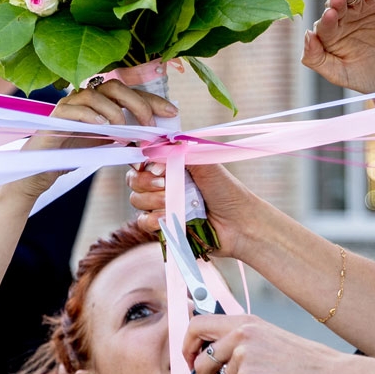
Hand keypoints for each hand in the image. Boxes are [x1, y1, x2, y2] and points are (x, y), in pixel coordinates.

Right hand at [11, 80, 178, 199]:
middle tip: (149, 124)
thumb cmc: (75, 153)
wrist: (42, 170)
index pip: (130, 92)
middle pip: (114, 86)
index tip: (172, 112)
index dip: (152, 99)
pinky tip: (101, 126)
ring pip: (93, 94)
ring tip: (123, 130)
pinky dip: (90, 115)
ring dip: (113, 110)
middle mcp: (84, 97)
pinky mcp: (53, 117)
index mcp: (100, 101)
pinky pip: (72, 109)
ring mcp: (68, 105)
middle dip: (137, 103)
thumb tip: (155, 135)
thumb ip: (128, 134)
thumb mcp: (108, 143)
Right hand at [127, 158, 258, 257]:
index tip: (145, 164)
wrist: (239, 225)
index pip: (143, 158)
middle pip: (134, 179)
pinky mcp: (163, 226)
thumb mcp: (206, 164)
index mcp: (172, 164)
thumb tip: (155, 147)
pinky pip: (143, 222)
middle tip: (165, 183)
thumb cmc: (227, 191)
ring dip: (154, 200)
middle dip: (147, 181)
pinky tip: (168, 217)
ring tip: (175, 202)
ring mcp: (161, 205)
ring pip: (136, 199)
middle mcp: (164, 183)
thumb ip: (180, 152)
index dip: (140, 160)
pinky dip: (153, 219)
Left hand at [183, 313, 350, 373]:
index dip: (187, 345)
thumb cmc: (302, 363)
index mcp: (245, 321)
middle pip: (200, 359)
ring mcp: (245, 355)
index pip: (197, 323)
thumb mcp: (268, 338)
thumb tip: (209, 355)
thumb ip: (240, 341)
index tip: (192, 361)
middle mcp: (242, 334)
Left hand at [302, 0, 374, 94]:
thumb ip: (316, 58)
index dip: (326, 21)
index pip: (324, 27)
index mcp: (330, 37)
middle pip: (336, 7)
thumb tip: (306, 35)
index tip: (330, 16)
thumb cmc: (365, 78)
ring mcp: (358, 11)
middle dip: (336, 1)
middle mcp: (342, 21)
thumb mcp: (338, 73)